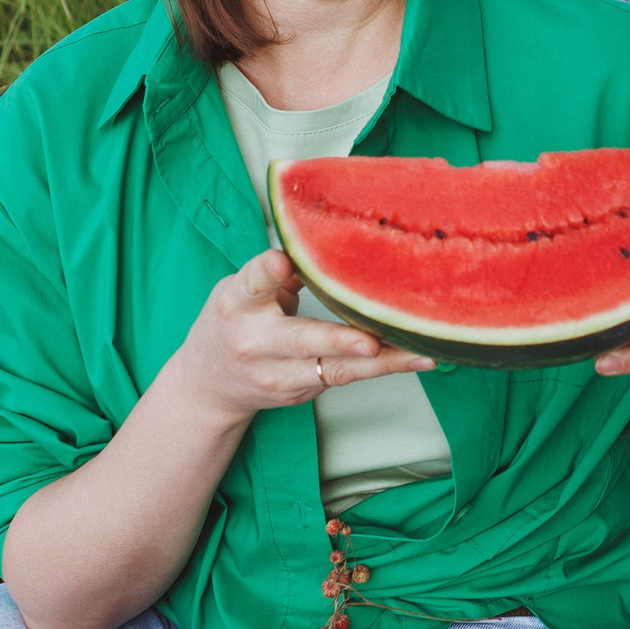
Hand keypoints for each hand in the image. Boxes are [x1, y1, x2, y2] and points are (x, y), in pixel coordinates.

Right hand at [169, 251, 431, 420]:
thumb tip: (330, 235)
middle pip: (300, 340)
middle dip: (338, 341)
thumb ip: (280, 270)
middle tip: (372, 340)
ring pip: (334, 369)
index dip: (266, 271)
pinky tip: (414, 358)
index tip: (281, 259)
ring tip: (422, 353)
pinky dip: (381, 369)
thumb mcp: (243, 289)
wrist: (207, 384)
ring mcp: (277, 374)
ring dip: (383, 363)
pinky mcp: (299, 393)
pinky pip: (344, 378)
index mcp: (238, 302)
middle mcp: (255, 341)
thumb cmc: (236, 320)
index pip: (252, 282)